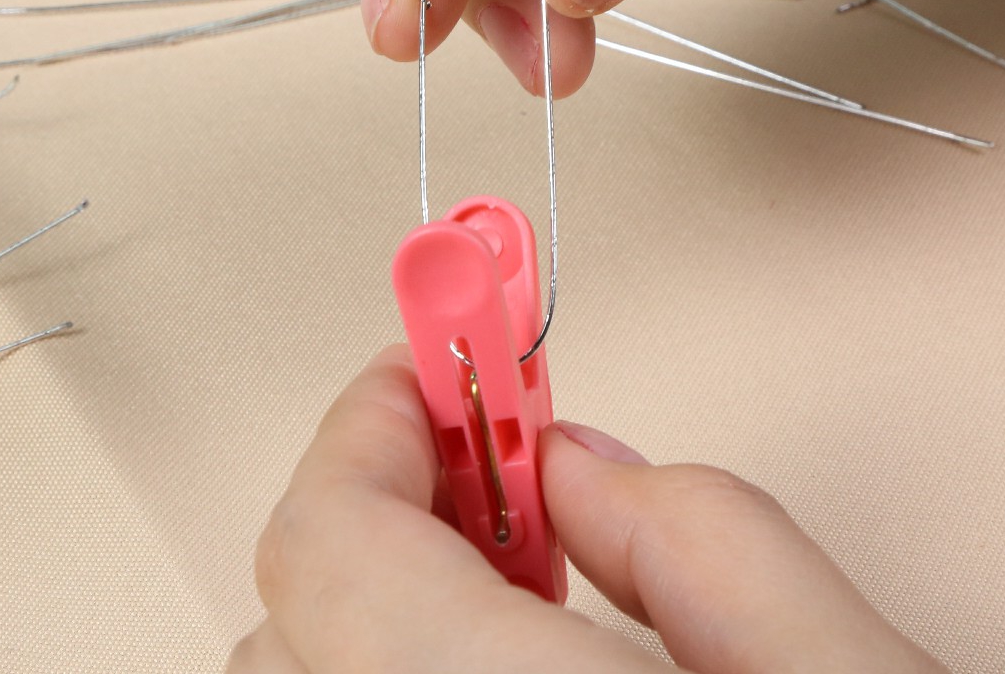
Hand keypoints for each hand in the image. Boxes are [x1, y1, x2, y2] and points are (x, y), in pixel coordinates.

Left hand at [230, 346, 946, 672]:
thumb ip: (710, 544)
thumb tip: (588, 470)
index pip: (325, 536)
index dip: (377, 422)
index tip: (446, 362)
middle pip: (293, 618)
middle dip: (386, 510)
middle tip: (503, 468)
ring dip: (380, 610)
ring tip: (525, 586)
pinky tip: (517, 669)